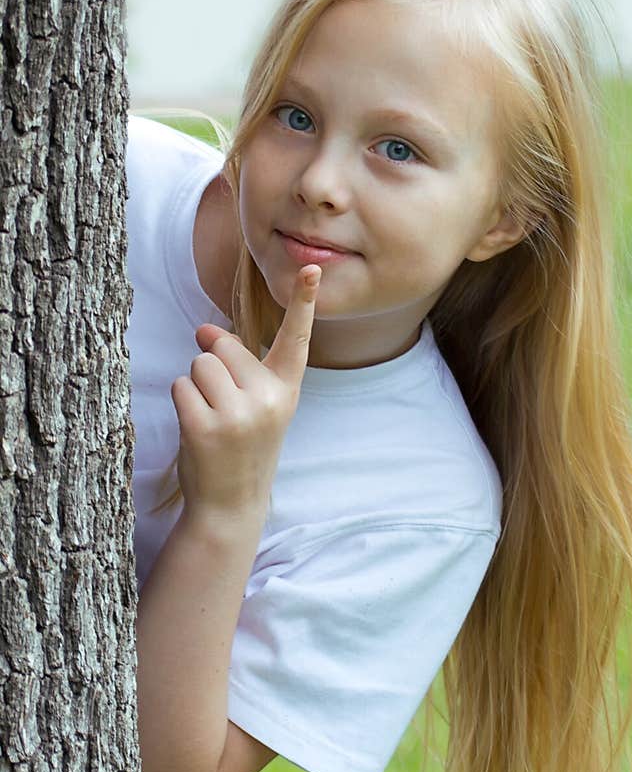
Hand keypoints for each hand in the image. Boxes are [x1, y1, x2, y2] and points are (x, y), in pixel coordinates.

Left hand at [170, 264, 320, 522]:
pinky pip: (181, 385)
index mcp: (287, 389)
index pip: (296, 338)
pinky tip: (197, 428)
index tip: (310, 268)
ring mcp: (239, 414)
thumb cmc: (241, 444)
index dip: (303, 301)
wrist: (232, 503)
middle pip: (225, 346)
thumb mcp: (253, 403)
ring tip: (211, 417)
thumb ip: (236, 364)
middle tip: (224, 405)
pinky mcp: (206, 427)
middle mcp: (269, 399)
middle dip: (214, 366)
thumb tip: (205, 328)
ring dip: (195, 385)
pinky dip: (181, 402)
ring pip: (199, 363)